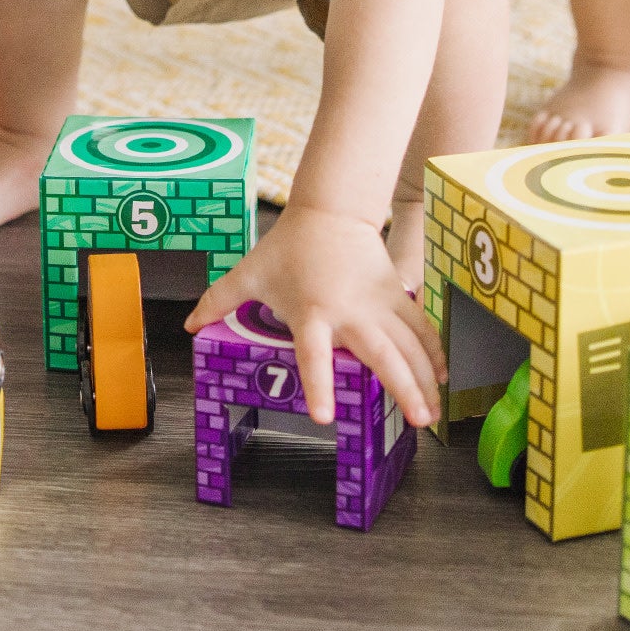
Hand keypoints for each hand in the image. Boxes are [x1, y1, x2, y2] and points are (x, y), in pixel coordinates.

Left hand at [186, 203, 444, 428]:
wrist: (330, 209)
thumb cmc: (288, 244)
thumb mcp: (249, 272)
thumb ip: (219, 299)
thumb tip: (189, 324)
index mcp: (312, 313)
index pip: (313, 355)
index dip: (318, 385)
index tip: (325, 416)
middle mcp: (349, 312)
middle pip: (381, 355)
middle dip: (403, 389)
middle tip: (419, 422)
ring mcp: (377, 303)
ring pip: (408, 345)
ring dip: (424, 377)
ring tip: (434, 412)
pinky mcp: (395, 293)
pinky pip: (418, 327)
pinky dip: (432, 350)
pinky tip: (441, 375)